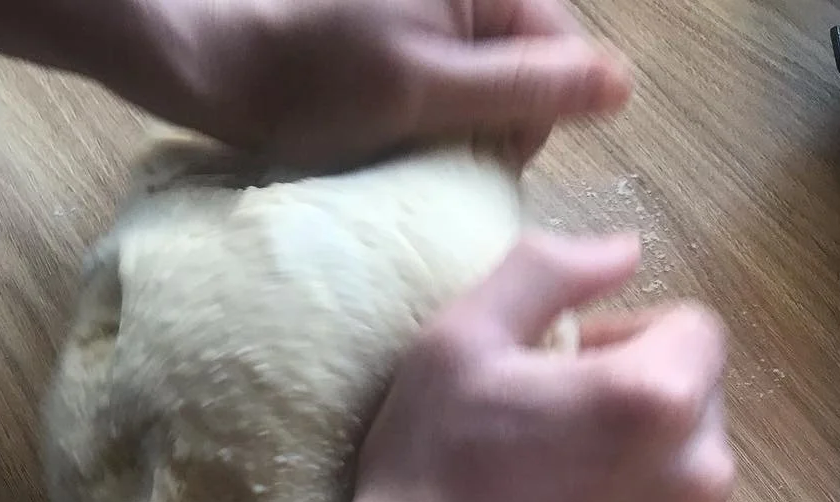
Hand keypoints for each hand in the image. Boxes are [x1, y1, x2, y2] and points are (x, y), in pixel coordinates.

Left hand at [112, 0, 632, 165]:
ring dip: (464, 125)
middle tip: (440, 149)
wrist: (219, 70)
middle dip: (497, 118)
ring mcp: (435, 14)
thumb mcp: (425, 90)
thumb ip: (524, 85)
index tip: (485, 150)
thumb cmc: (313, 83)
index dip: (538, 112)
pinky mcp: (405, 40)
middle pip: (529, 67)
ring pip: (490, 84)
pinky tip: (398, 132)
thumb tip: (620, 87)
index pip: (563, 50)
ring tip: (411, 141)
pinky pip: (451, 87)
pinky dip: (434, 119)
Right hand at [347, 231, 732, 501]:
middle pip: (697, 413)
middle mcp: (704, 478)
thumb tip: (625, 249)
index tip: (562, 379)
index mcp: (657, 397)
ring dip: (641, 487)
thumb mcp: (454, 343)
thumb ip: (546, 270)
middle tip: (550, 448)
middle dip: (638, 415)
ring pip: (689, 491)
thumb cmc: (426, 480)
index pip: (692, 332)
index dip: (625, 342)